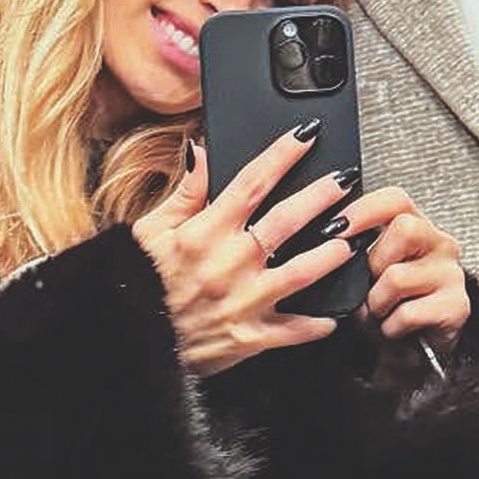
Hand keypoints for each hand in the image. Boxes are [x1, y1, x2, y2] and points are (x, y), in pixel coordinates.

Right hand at [131, 128, 353, 374]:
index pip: (251, 183)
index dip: (282, 155)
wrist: (127, 342)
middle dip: (320, 198)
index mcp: (204, 233)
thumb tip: (204, 149)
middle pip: (285, 222)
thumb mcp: (151, 229)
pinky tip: (336, 315)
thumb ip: (187, 191)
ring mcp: (241, 302)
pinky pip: (292, 331)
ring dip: (330, 256)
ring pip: (299, 274)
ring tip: (352, 242)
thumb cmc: (138, 282)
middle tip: (346, 182)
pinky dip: (317, 324)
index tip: (306, 136)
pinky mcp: (248, 338)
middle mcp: (227, 264)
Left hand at [327, 186, 469, 352]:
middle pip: (406, 229)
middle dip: (375, 262)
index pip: (397, 199)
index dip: (365, 209)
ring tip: (381, 313)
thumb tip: (327, 238)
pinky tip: (394, 330)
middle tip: (371, 284)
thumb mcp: (368, 271)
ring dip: (377, 303)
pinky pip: (407, 313)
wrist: (410, 356)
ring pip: (398, 277)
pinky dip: (389, 328)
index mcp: (417, 228)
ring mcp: (452, 275)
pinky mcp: (456, 307)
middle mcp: (440, 245)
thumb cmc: (387, 308)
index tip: (336, 228)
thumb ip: (357, 248)